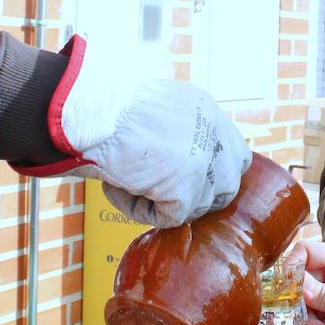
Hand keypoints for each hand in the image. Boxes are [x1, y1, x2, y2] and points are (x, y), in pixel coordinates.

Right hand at [51, 36, 251, 227]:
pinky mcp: (186, 189)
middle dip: (198, 195)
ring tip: (126, 179)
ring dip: (162, 200)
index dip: (212, 172)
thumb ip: (174, 131)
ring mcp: (204, 163)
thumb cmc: (106, 105)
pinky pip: (169, 218)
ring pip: (196, 205)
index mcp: (207, 111)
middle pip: (227, 185)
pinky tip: (119, 186)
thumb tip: (173, 161)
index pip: (233, 154)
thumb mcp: (153, 107)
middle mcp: (213, 134)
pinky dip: (140, 209)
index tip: (186, 177)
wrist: (92, 112)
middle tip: (162, 192)